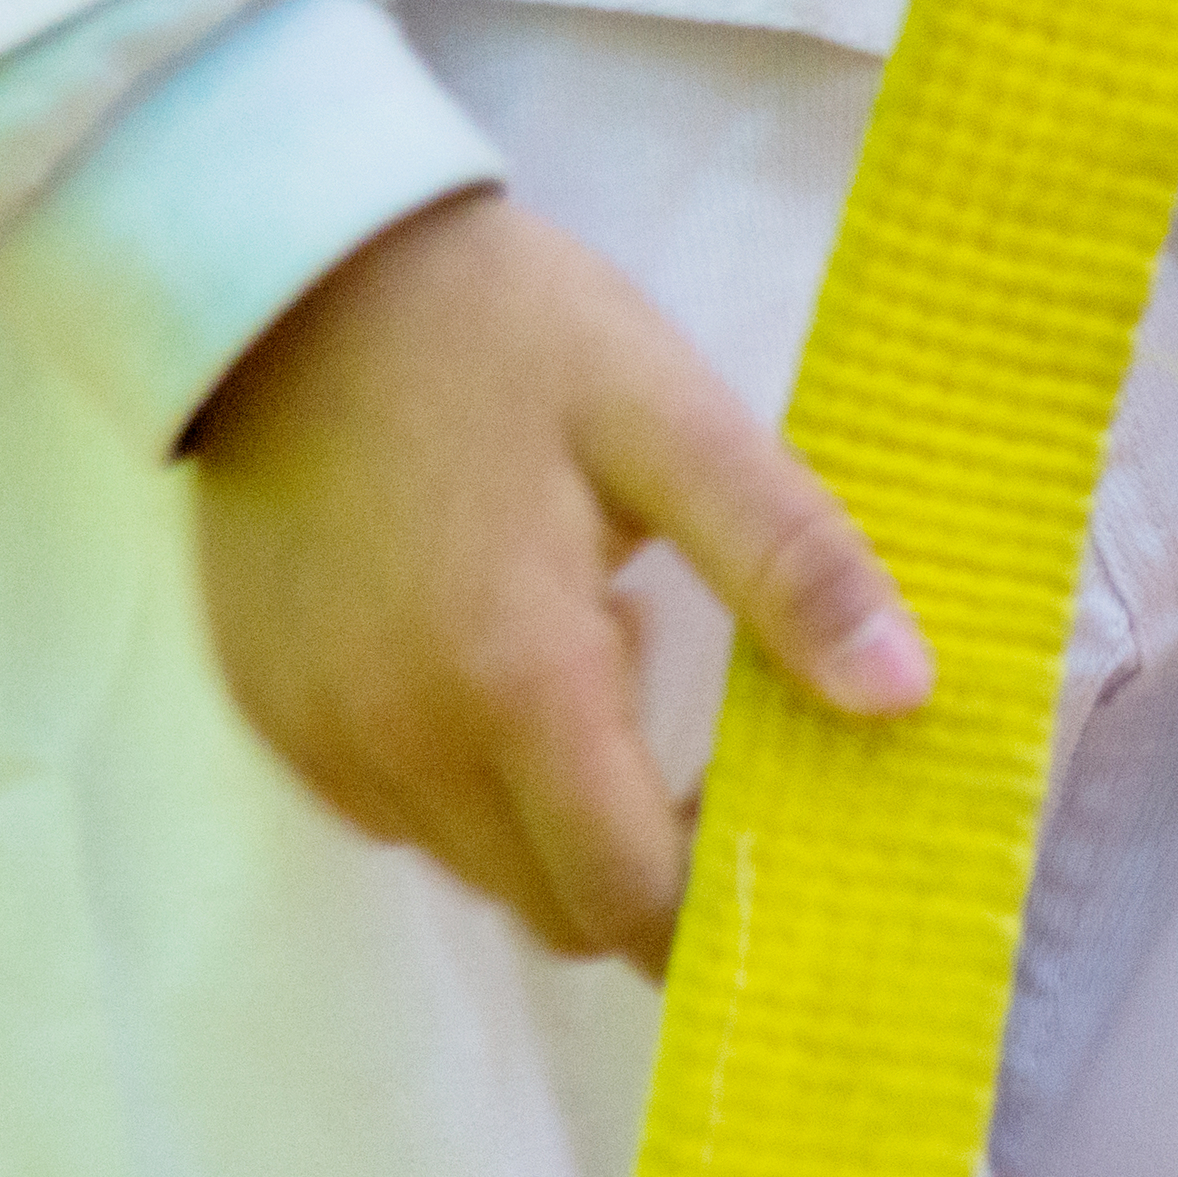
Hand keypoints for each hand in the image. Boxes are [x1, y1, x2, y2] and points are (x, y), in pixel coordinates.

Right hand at [188, 189, 931, 971]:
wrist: (289, 267)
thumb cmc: (501, 332)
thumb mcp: (670, 418)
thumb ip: (787, 560)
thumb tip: (904, 693)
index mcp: (516, 681)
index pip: (633, 899)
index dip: (721, 894)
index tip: (781, 814)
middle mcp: (402, 746)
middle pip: (556, 909)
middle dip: (650, 865)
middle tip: (710, 740)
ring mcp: (322, 740)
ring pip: (477, 868)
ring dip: (560, 820)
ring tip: (606, 662)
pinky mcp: (273, 714)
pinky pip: (398, 810)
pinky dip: (472, 780)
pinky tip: (507, 655)